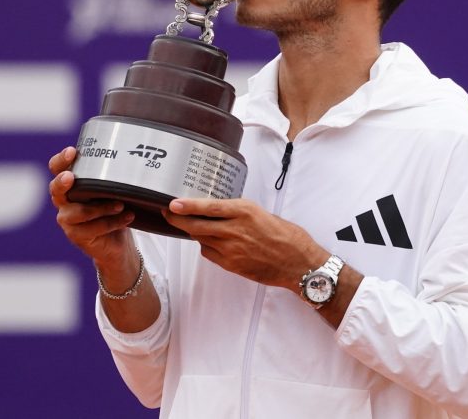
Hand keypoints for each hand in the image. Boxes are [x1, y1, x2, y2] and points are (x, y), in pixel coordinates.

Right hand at [48, 146, 136, 274]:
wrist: (116, 242)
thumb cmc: (114, 207)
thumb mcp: (114, 188)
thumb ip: (116, 175)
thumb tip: (137, 154)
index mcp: (70, 184)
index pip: (57, 168)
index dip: (61, 160)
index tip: (72, 151)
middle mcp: (64, 201)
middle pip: (55, 189)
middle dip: (62, 182)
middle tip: (71, 177)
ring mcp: (68, 220)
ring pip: (80, 211)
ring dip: (102, 207)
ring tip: (121, 204)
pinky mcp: (77, 236)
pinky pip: (94, 228)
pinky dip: (114, 222)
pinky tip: (128, 217)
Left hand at [161, 198, 329, 289]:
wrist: (299, 262)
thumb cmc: (286, 235)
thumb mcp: (263, 213)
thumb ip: (240, 213)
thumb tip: (220, 212)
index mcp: (244, 211)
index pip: (208, 207)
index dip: (187, 206)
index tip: (172, 203)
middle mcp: (235, 229)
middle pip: (196, 225)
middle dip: (177, 220)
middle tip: (168, 214)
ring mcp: (232, 249)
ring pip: (201, 239)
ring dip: (193, 232)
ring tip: (189, 226)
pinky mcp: (232, 264)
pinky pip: (210, 253)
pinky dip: (206, 246)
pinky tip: (211, 242)